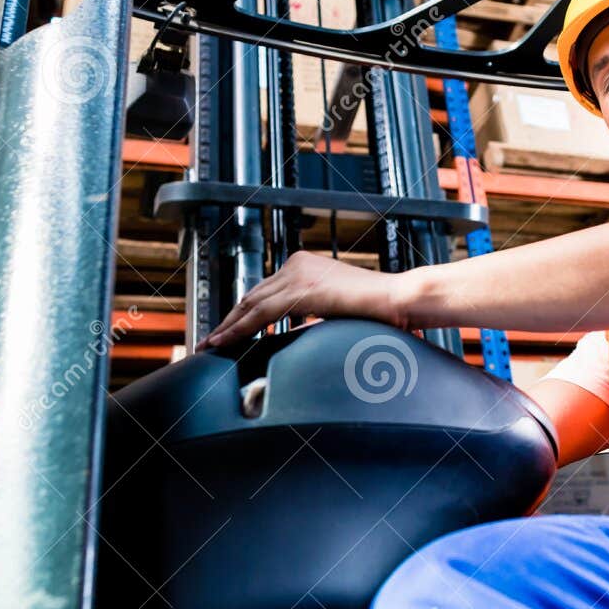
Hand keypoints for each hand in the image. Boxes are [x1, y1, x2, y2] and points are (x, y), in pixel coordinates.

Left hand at [197, 252, 409, 349]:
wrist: (397, 300)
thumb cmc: (375, 309)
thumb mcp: (332, 307)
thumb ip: (309, 313)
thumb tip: (289, 332)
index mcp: (304, 264)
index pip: (264, 290)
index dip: (243, 312)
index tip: (228, 329)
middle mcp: (297, 264)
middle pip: (252, 295)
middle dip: (230, 319)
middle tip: (212, 339)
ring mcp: (298, 275)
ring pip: (251, 304)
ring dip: (229, 326)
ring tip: (212, 344)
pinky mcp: (301, 291)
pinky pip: (261, 314)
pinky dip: (240, 329)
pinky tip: (227, 341)